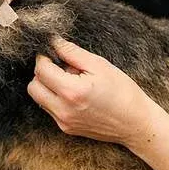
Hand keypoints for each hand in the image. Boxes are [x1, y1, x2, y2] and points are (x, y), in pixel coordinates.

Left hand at [27, 38, 161, 148]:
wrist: (135, 123)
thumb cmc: (122, 91)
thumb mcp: (99, 65)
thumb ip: (72, 53)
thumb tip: (53, 41)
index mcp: (72, 91)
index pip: (41, 70)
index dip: (44, 57)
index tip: (53, 52)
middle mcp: (63, 110)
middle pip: (33, 87)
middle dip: (42, 73)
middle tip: (61, 66)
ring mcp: (63, 121)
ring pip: (39, 99)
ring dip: (47, 86)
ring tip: (70, 81)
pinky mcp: (66, 128)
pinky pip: (50, 109)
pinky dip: (55, 98)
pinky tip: (74, 94)